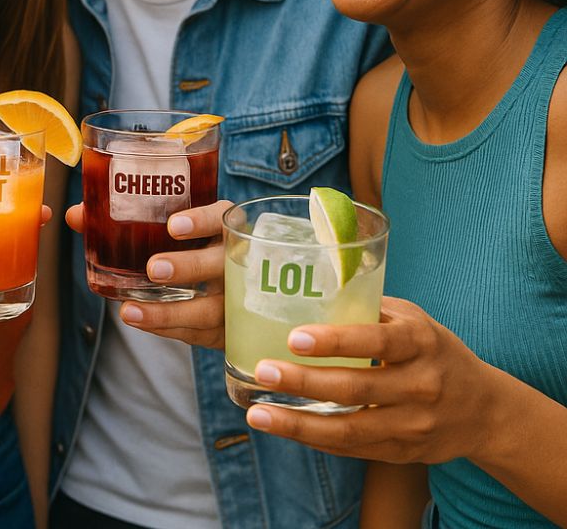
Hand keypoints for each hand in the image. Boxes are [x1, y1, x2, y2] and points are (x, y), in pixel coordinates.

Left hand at [67, 200, 230, 348]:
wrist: (235, 286)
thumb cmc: (188, 244)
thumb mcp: (170, 228)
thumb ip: (122, 220)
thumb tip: (74, 215)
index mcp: (225, 225)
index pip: (220, 218)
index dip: (200, 220)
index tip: (173, 226)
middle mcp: (238, 261)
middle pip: (220, 264)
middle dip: (187, 267)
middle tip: (153, 269)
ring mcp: (238, 299)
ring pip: (210, 308)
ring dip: (170, 311)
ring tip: (130, 311)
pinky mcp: (229, 330)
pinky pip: (199, 333)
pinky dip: (168, 327)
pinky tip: (140, 321)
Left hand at [245, 297, 498, 463]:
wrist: (485, 410)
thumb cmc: (433, 351)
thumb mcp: (412, 319)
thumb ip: (366, 309)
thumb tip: (307, 290)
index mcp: (420, 342)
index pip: (375, 341)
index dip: (335, 341)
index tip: (295, 338)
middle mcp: (420, 385)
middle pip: (355, 388)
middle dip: (303, 382)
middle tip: (263, 370)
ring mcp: (412, 425)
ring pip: (350, 430)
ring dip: (298, 425)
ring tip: (258, 415)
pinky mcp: (402, 452)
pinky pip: (352, 449)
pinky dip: (315, 439)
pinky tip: (283, 429)